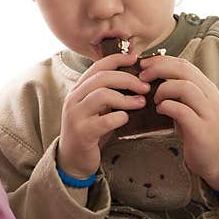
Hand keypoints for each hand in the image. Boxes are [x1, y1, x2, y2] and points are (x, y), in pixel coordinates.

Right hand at [59, 51, 149, 177]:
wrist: (72, 160)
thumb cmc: (90, 131)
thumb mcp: (96, 109)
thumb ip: (108, 94)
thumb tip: (136, 80)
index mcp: (77, 90)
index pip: (97, 67)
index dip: (117, 59)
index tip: (135, 59)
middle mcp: (73, 99)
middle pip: (102, 78)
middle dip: (128, 79)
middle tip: (145, 87)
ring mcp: (75, 115)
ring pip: (102, 95)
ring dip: (126, 98)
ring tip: (141, 103)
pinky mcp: (82, 132)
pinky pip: (105, 120)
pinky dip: (120, 117)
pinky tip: (126, 120)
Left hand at [138, 55, 218, 188]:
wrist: (215, 159)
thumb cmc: (196, 130)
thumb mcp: (189, 105)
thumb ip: (177, 90)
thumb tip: (151, 74)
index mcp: (206, 87)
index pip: (183, 63)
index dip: (161, 60)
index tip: (143, 64)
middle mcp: (210, 96)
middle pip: (183, 70)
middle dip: (158, 69)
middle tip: (142, 77)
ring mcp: (208, 112)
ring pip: (185, 87)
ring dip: (163, 89)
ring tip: (155, 99)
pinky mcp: (201, 129)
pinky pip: (182, 111)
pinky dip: (167, 107)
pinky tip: (160, 111)